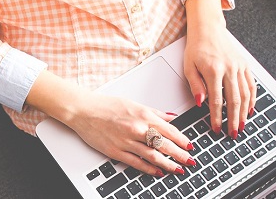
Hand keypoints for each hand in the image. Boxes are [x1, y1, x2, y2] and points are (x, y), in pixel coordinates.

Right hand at [26, 71, 195, 175]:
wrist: (84, 111)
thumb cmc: (106, 106)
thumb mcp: (134, 104)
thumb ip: (154, 112)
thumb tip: (171, 118)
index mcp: (143, 115)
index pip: (169, 130)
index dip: (182, 140)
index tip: (190, 147)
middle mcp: (137, 128)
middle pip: (165, 145)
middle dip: (180, 155)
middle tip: (191, 162)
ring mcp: (126, 141)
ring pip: (153, 156)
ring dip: (168, 164)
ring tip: (178, 170)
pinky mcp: (116, 151)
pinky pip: (136, 162)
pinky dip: (149, 168)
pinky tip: (158, 172)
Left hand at [184, 0, 256, 138]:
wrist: (208, 29)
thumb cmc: (196, 48)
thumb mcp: (188, 67)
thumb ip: (195, 85)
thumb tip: (200, 103)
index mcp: (214, 70)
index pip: (217, 100)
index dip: (217, 117)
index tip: (216, 128)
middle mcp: (229, 69)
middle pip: (234, 100)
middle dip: (234, 120)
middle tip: (233, 133)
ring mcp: (239, 67)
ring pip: (246, 95)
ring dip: (244, 113)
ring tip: (242, 126)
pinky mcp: (245, 65)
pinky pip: (251, 85)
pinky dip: (252, 99)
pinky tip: (250, 110)